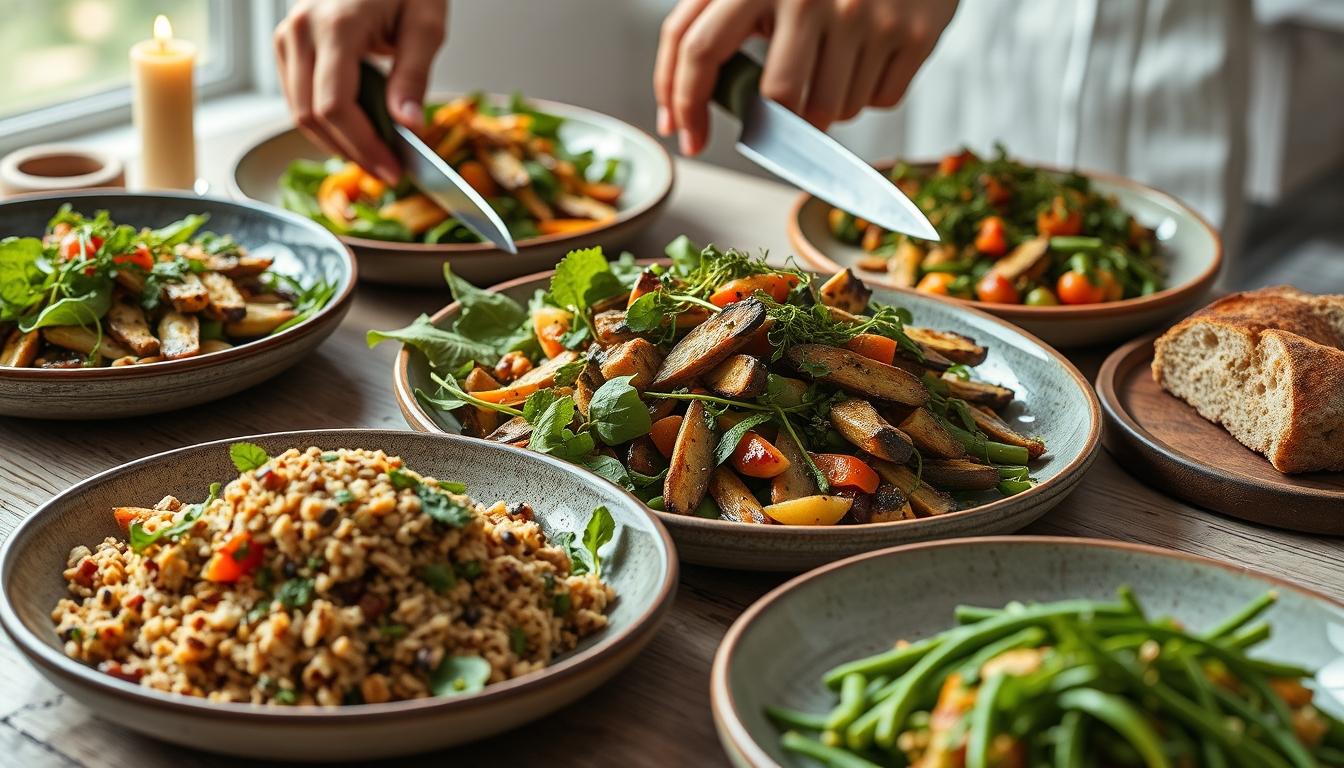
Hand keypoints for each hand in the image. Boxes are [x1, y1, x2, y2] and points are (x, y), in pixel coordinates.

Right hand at [274, 0, 447, 182]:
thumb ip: (414, 77)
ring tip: (375, 156)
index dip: (362, 146)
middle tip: (386, 171)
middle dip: (350, 152)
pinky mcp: (288, 44)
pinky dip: (326, 122)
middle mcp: (302, 30)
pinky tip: (357, 132)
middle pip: (312, 115)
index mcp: (336, 25)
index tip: (391, 169)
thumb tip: (409, 125)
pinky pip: (299, 97)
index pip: (334, 105)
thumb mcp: (425, 24)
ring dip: (336, 142)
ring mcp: (288, 36)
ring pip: (299, 112)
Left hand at [653, 0, 956, 155]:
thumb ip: (714, 23)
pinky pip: (878, 101)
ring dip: (825, 112)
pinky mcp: (913, 33)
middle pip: (778, 101)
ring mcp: (865, 14)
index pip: (699, 48)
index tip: (688, 138)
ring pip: (832, 111)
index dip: (685, 102)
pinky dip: (868, 94)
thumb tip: (680, 115)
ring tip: (833, 69)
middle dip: (775, 128)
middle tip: (779, 124)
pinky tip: (869, 57)